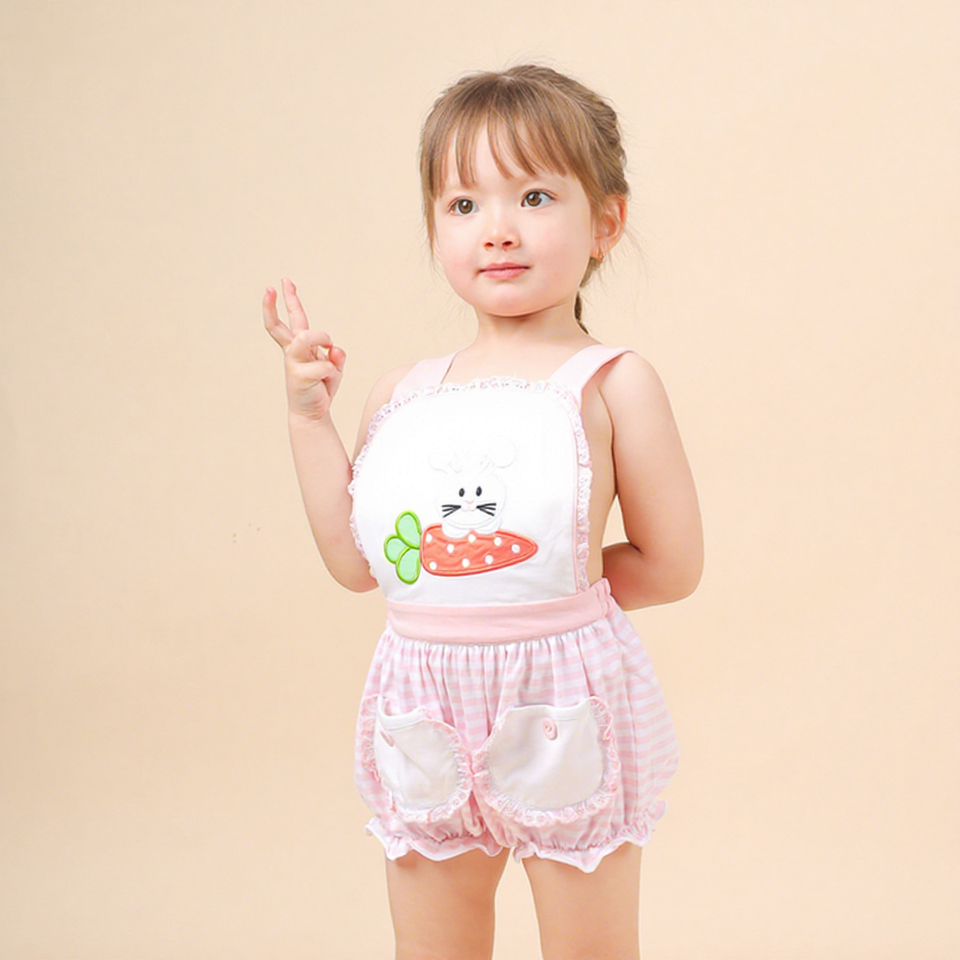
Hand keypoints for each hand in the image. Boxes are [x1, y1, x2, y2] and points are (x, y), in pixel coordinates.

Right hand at [263, 278, 344, 420]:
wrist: (313, 414)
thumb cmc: (321, 388)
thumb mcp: (334, 368)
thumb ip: (336, 356)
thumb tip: (334, 349)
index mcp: (300, 347)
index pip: (292, 320)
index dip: (287, 301)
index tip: (282, 283)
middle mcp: (293, 352)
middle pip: (279, 325)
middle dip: (275, 305)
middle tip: (271, 287)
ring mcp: (293, 363)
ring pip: (308, 336)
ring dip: (323, 338)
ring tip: (327, 348)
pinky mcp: (299, 375)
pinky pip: (326, 365)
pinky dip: (333, 372)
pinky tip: (325, 383)